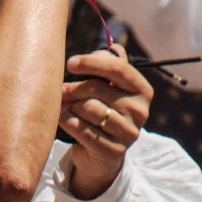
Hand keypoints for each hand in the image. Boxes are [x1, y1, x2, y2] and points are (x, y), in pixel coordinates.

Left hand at [59, 47, 151, 198]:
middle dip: (72, 88)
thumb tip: (112, 47)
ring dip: (68, 106)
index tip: (70, 63)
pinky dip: (66, 121)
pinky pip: (81, 129)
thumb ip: (110, 66)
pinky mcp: (113, 151)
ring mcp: (129, 133)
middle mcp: (140, 111)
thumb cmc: (102, 113)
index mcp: (142, 90)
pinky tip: (62, 119)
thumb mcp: (109, 89)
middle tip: (59, 91)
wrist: (101, 155)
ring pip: (87, 108)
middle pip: (96, 89)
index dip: (91, 63)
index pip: (118, 68)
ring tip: (63, 107)